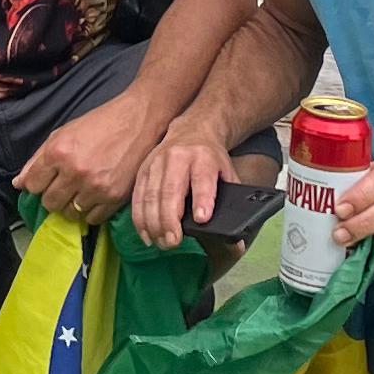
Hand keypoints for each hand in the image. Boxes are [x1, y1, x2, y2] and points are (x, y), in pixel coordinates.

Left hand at [16, 89, 167, 225]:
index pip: (33, 186)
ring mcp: (95, 187)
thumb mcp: (62, 134)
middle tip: (64, 186)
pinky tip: (94, 196)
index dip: (37, 184)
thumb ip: (37, 160)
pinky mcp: (114, 197)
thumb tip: (18, 184)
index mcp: (58, 152)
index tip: (46, 181)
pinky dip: (91, 211)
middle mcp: (74, 172)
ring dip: (72, 205)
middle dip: (53, 196)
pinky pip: (93, 219)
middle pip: (50, 203)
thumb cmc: (98, 124)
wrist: (137, 121)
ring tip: (80, 190)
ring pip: (70, 214)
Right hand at [130, 122, 249, 250]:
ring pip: (151, 195)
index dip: (202, 199)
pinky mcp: (143, 169)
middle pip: (170, 190)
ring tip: (160, 243)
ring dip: (153, 223)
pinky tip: (146, 234)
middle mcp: (178, 157)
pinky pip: (138, 196)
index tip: (202, 219)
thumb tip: (236, 242)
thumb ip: (230, 203)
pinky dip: (140, 218)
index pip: (202, 179)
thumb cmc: (212, 159)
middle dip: (170, 219)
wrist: (193, 130)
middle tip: (173, 242)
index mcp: (204, 157)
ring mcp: (157, 162)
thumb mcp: (227, 173)